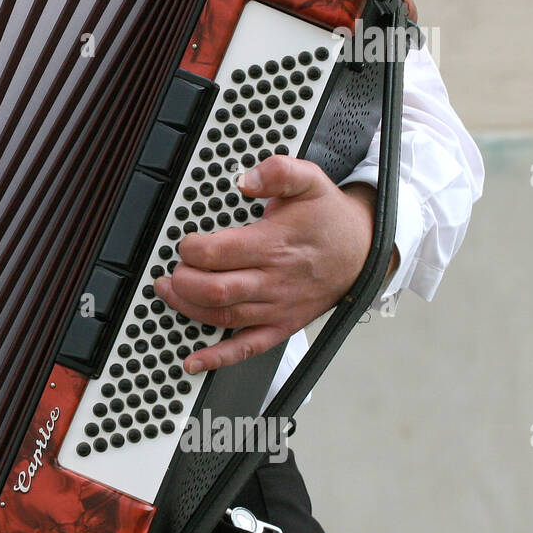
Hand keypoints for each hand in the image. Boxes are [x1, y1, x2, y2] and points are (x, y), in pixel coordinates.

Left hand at [153, 157, 395, 375]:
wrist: (364, 250)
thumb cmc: (329, 218)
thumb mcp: (309, 180)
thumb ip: (278, 172)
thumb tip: (246, 179)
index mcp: (274, 245)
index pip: (219, 254)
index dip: (192, 249)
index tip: (186, 243)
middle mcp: (273, 281)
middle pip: (216, 290)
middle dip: (184, 282)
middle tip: (173, 270)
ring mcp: (277, 308)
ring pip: (224, 317)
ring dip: (188, 309)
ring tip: (169, 293)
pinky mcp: (281, 326)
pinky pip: (247, 347)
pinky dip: (218, 358)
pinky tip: (194, 361)